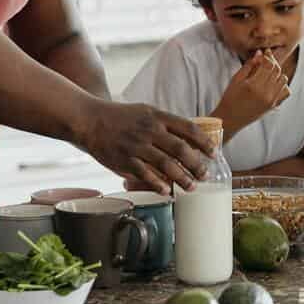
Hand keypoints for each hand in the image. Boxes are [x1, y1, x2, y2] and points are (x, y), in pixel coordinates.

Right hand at [77, 100, 211, 195]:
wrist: (90, 120)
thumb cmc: (121, 117)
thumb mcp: (146, 112)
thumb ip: (166, 124)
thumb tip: (188, 138)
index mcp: (157, 117)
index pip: (188, 128)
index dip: (204, 142)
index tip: (213, 152)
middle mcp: (150, 131)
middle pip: (181, 149)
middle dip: (197, 164)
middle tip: (205, 175)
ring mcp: (137, 146)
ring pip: (166, 165)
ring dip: (182, 178)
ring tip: (191, 187)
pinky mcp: (125, 160)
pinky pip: (145, 175)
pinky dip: (158, 184)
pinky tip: (166, 191)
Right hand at [214, 50, 290, 135]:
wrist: (230, 119)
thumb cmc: (230, 98)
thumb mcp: (236, 79)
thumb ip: (249, 65)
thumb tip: (260, 53)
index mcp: (254, 85)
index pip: (268, 65)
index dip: (268, 56)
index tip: (265, 52)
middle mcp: (265, 93)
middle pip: (277, 71)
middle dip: (273, 62)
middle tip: (267, 58)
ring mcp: (271, 101)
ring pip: (283, 79)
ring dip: (278, 73)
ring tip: (268, 72)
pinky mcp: (273, 106)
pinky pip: (286, 92)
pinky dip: (283, 85)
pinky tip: (273, 83)